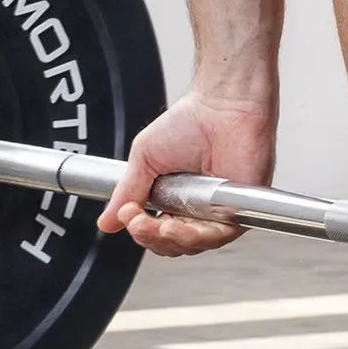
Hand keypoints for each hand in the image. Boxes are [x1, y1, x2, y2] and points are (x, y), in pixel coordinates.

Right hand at [98, 91, 275, 257]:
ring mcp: (221, 208)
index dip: (141, 231)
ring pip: (195, 244)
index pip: (158, 233)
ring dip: (170, 240)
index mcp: (178, 199)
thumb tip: (106, 223)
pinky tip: (177, 225)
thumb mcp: (146, 159)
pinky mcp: (241, 206)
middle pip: (174, 244)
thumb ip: (128, 192)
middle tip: (136, 219)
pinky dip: (197, 236)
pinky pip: (219, 235)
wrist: (221, 104)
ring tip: (156, 225)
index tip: (127, 214)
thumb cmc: (190, 121)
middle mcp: (200, 208)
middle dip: (150, 238)